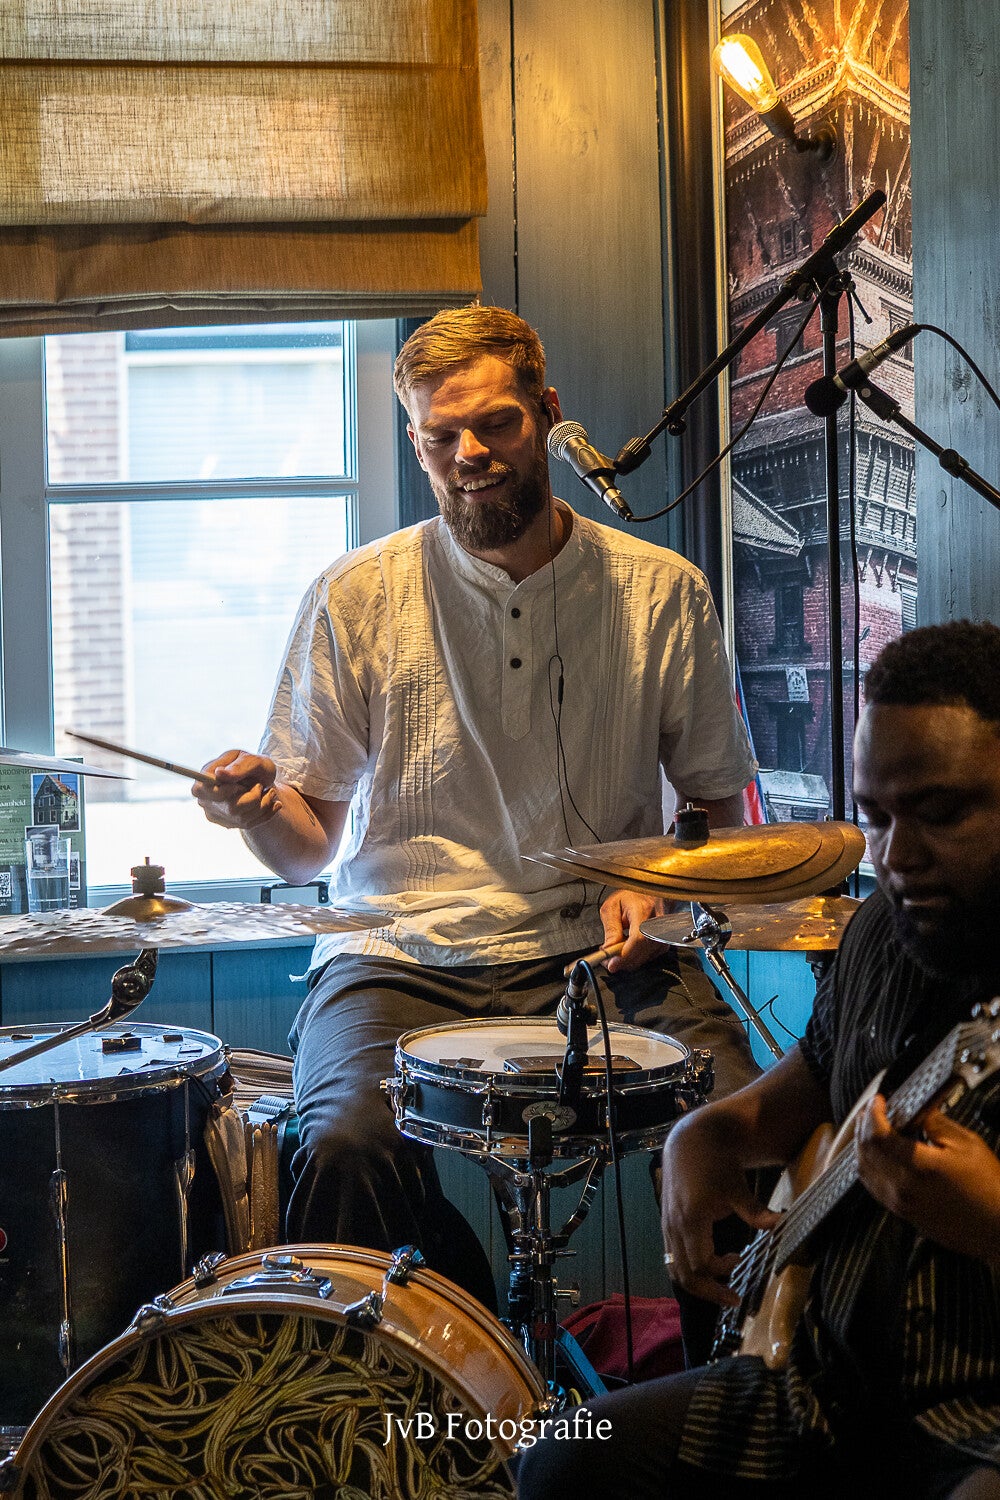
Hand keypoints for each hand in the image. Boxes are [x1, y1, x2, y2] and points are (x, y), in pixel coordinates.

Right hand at [192, 749, 282, 829]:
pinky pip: (250, 824)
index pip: (203, 791)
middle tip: (261, 785)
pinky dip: (266, 813)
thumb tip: (219, 774)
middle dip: (253, 797)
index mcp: (205, 779)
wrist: (263, 780)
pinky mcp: (229, 824)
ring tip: (270, 792)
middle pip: (231, 808)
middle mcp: (206, 799)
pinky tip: (273, 803)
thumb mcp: (252, 760)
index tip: (242, 786)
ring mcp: (216, 814)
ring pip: (243, 818)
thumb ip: (238, 766)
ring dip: (263, 804)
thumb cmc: (254, 766)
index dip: (225, 790)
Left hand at [599, 890, 670, 972]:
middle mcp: (658, 923)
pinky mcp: (664, 943)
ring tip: (617, 948)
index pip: (638, 939)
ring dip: (628, 960)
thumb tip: (608, 950)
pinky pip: (649, 958)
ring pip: (644, 958)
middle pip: (641, 952)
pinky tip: (630, 947)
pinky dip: (636, 957)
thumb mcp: (613, 907)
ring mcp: (663, 934)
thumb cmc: (632, 897)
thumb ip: (611, 929)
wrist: (651, 893)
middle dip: (621, 961)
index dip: (624, 955)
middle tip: (607, 958)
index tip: (611, 964)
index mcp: (643, 910)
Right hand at [660, 1113, 779, 1306]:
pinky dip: (687, 1269)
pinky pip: (672, 1257)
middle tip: (732, 1298)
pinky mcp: (667, 1224)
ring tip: (719, 1286)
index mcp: (691, 1219)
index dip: (721, 1276)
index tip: (741, 1272)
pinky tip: (708, 1266)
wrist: (691, 1141)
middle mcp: (675, 1227)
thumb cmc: (716, 1163)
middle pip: (684, 1275)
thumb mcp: (737, 1186)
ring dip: (696, 1283)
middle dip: (708, 1292)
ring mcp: (668, 1226)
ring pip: (674, 1268)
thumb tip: (781, 1225)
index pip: (701, 1265)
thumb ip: (755, 1211)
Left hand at [856, 1096, 999, 1264]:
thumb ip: (936, 1123)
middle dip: (863, 1127)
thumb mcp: (967, 1145)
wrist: (997, 1229)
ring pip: (864, 1171)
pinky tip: (876, 1156)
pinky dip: (868, 1167)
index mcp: (918, 1167)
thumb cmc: (989, 1187)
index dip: (874, 1114)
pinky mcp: (902, 1214)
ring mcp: (899, 1204)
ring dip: (861, 1147)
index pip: (878, 1135)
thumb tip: (917, 1107)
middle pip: (866, 1152)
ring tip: (868, 1129)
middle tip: (870, 1111)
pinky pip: (873, 1187)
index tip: (878, 1100)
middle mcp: (902, 1187)